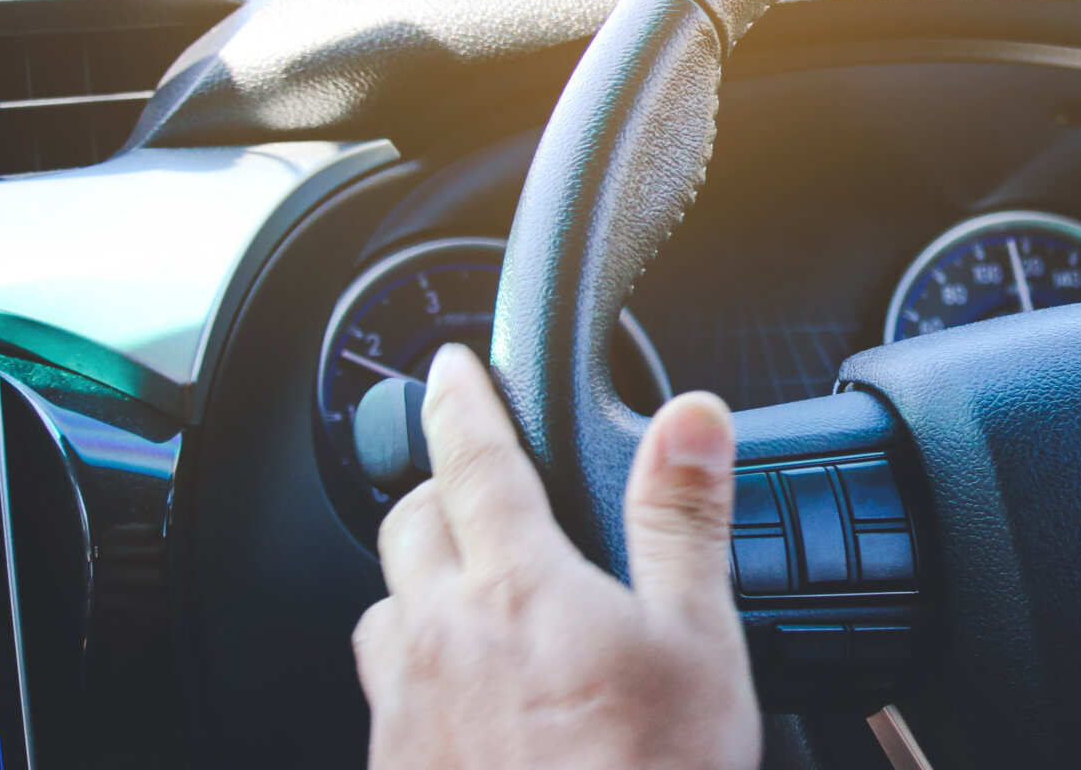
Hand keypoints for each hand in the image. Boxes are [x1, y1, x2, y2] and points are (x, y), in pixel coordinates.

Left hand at [352, 344, 761, 769]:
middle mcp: (440, 638)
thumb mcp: (698, 641)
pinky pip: (382, 692)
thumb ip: (684, 518)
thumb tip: (693, 417)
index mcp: (517, 587)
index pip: (471, 459)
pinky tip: (461, 698)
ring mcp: (406, 713)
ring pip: (382, 608)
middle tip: (472, 481)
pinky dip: (413, 665)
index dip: (460, 400)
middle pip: (407, 525)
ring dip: (416, 579)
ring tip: (464, 588)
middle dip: (436, 487)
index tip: (447, 366)